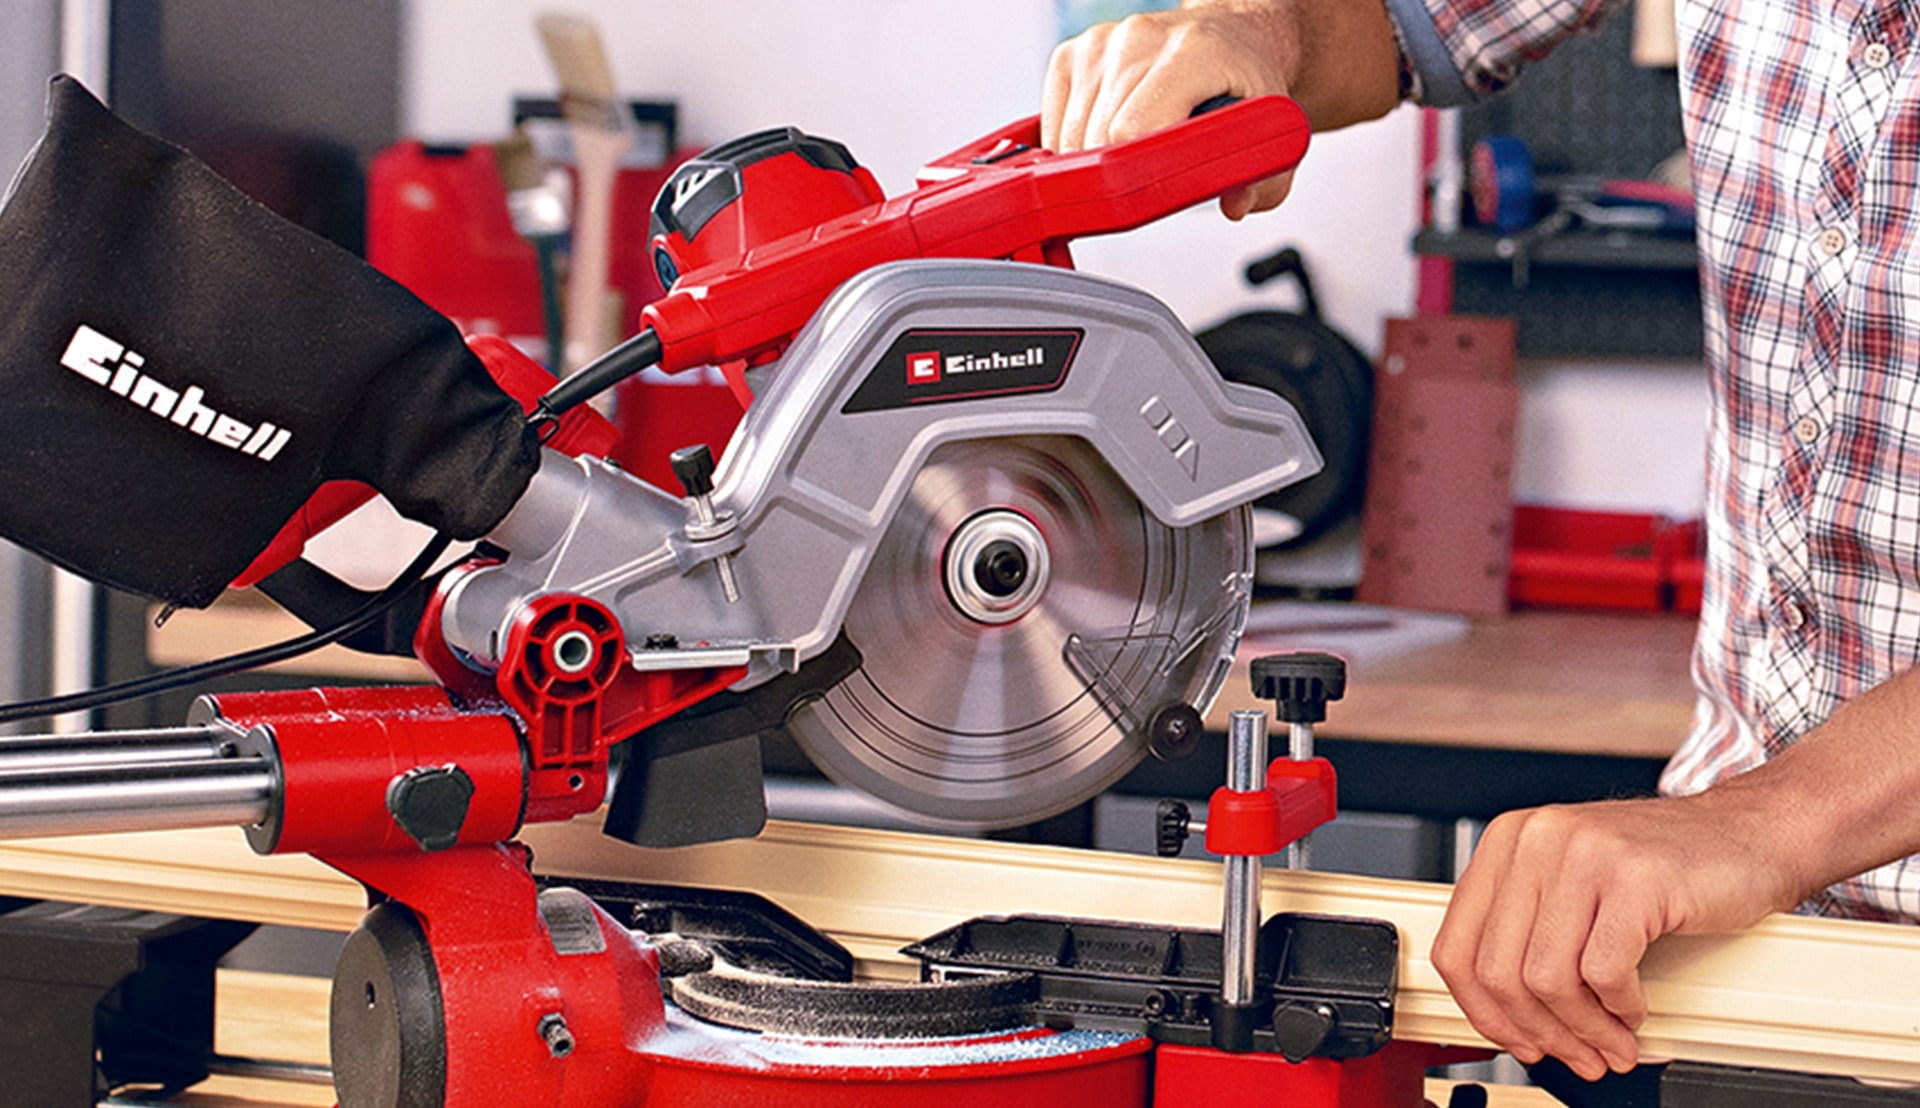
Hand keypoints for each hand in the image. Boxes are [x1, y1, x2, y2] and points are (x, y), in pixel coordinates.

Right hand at [1041, 7, 1299, 218]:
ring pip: (1069, 137)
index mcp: (1195, 52)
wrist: (1229, 39)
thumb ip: (1262, 178)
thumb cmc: (1243, 84)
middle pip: (1097, 139)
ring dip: (1094, 164)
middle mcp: (1142, 38)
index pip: (1132, 128)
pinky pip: (1053, 123)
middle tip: (1149, 179)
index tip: (1141, 195)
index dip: (1132, 172)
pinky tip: (1107, 139)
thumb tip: (1234, 202)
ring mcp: (1103, 43)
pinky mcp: (1074, 53)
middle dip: (1116, 175)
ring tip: (1134, 155)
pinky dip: (1072, 146)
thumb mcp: (1272, 133)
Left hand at [1430, 792, 1809, 1079]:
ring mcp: (1583, 855)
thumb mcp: (1574, 887)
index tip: (1516, 1040)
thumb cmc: (1664, 867)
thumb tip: (1503, 1015)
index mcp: (1507, 843)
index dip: (1484, 1011)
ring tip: (1611, 1044)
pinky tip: (1635, 1010)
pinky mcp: (1633, 878)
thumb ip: (1530, 935)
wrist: (1748, 834)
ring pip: (1548, 980)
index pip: (1458, 947)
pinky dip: (1620, 1008)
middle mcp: (1535, 841)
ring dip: (1583, 1030)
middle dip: (1538, 1032)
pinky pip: (1603, 973)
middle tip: (1574, 1056)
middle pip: (1499, 972)